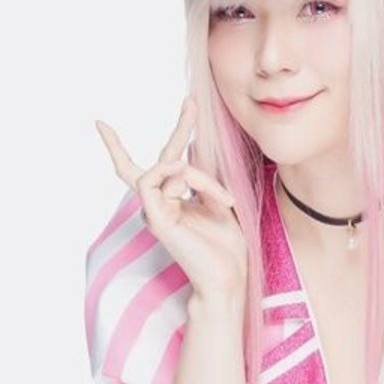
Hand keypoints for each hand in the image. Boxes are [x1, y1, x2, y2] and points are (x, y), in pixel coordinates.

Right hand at [95, 97, 247, 302]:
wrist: (228, 279)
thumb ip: (203, 180)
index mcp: (173, 202)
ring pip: (167, 167)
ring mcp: (155, 211)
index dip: (169, 135)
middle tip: (191, 104)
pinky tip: (201, 188)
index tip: (186, 104)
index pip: (161, 165)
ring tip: (223, 199)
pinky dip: (177, 176)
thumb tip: (193, 152)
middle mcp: (159, 204)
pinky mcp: (156, 219)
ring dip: (198, 176)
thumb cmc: (226, 248)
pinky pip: (156, 181)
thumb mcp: (219, 203)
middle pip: (161, 158)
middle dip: (179, 129)